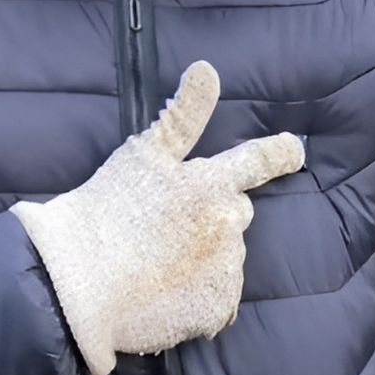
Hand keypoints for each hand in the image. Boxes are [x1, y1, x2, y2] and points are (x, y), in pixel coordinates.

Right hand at [11, 61, 303, 374]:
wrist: (79, 284)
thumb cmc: (106, 211)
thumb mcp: (143, 154)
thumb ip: (183, 114)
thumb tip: (207, 67)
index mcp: (211, 183)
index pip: (258, 161)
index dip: (280, 153)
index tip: (295, 150)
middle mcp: (228, 224)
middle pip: (235, 213)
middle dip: (212, 216)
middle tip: (167, 228)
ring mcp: (225, 268)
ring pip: (226, 257)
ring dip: (204, 257)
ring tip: (159, 263)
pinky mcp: (217, 307)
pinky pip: (218, 298)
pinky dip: (199, 297)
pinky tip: (166, 292)